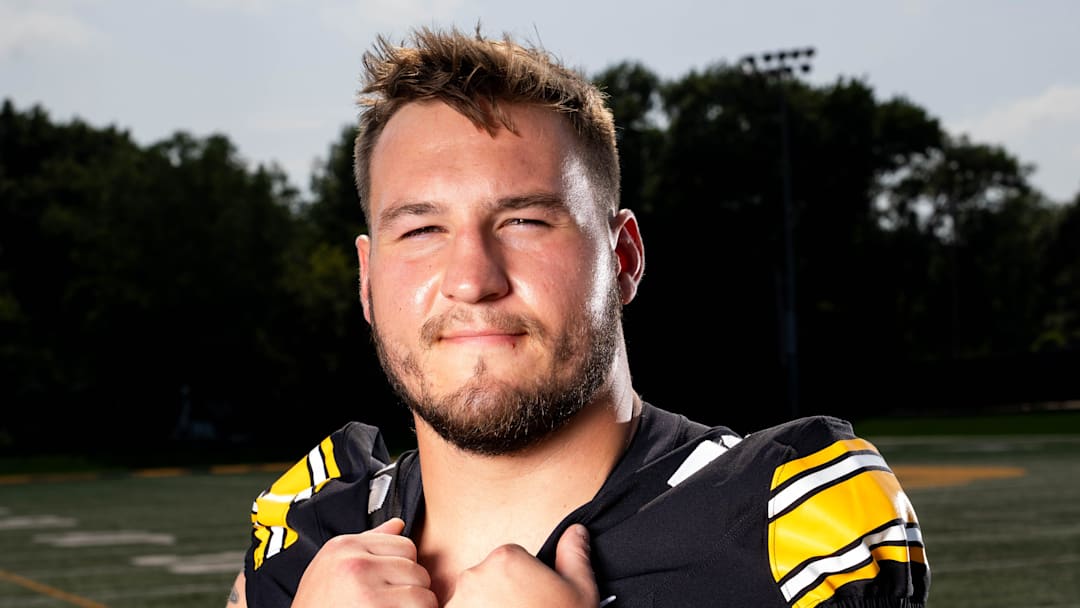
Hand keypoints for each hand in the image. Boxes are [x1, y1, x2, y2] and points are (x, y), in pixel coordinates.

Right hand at [292, 517, 436, 607]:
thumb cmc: (316, 606)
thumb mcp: (331, 568)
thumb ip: (366, 545)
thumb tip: (399, 524)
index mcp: (344, 547)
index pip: (405, 546)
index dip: (403, 570)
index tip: (389, 588)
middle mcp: (355, 564)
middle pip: (417, 569)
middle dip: (411, 591)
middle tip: (391, 604)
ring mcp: (366, 590)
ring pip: (423, 593)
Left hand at [444, 524, 598, 607]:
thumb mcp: (580, 590)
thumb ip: (574, 554)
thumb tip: (576, 531)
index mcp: (505, 558)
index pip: (511, 560)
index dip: (525, 581)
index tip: (534, 599)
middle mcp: (474, 575)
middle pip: (489, 578)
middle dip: (503, 594)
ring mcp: (457, 602)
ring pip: (473, 599)